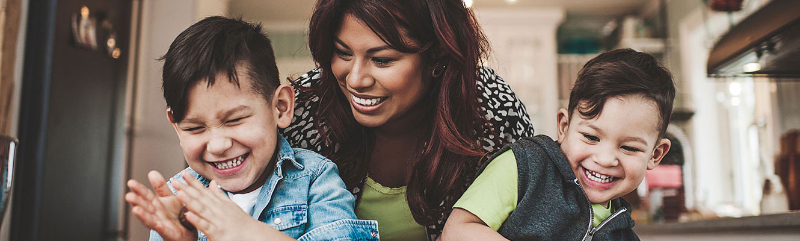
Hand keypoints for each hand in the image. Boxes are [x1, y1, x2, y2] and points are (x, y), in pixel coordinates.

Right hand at [125, 170, 196, 240]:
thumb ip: (160, 187)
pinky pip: (164, 230)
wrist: (189, 231)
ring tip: (136, 209)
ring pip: (150, 219)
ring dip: (143, 215)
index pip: (146, 195)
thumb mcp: (170, 198)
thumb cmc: (178, 215)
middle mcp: (156, 214)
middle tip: (129, 196)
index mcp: (157, 204)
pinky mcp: (169, 233)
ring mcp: (161, 224)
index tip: (131, 182)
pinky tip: (157, 224)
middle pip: (145, 207)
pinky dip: (160, 227)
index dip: (139, 189)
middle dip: (137, 202)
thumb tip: (152, 172)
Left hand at [173, 171, 293, 240]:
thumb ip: (219, 195)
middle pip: (200, 198)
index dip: (193, 182)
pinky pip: (205, 226)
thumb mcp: (230, 206)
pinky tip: (188, 215)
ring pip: (202, 209)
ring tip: (179, 193)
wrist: (254, 235)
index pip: (204, 191)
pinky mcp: (217, 233)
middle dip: (186, 189)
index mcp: (219, 204)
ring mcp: (217, 220)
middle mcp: (217, 210)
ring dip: (190, 201)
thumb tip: (212, 183)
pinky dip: (197, 220)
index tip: (184, 173)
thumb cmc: (242, 223)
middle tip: (174, 180)